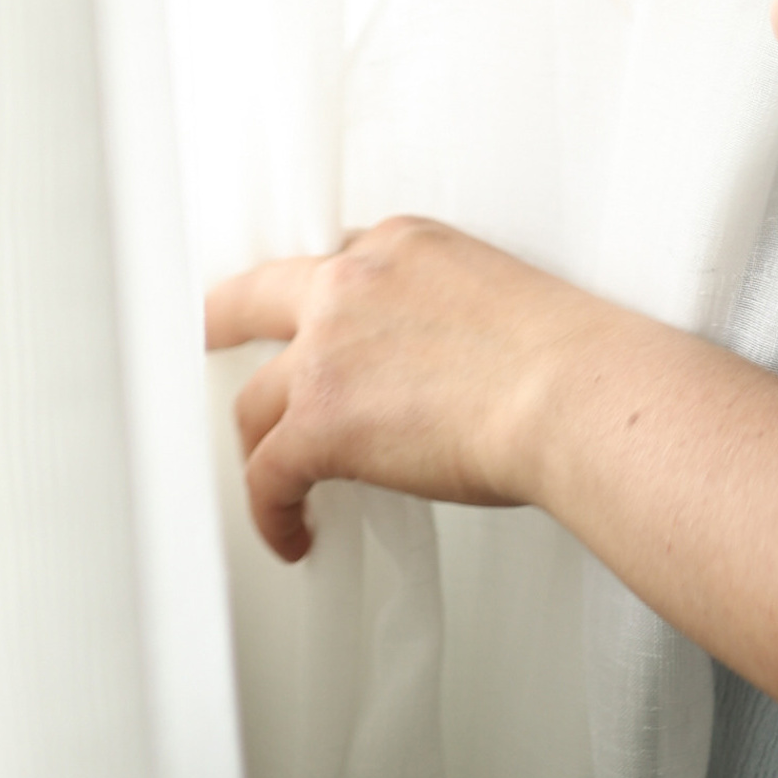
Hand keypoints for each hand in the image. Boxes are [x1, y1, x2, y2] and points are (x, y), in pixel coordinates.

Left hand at [205, 217, 591, 563]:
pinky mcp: (318, 421)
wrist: (573, 393)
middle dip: (222, 323)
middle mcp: (354, 283)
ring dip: (260, 445)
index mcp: (403, 245)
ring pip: (254, 402)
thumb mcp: (496, 293)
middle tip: (205, 338)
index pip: (339, 267)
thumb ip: (439, 312)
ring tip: (270, 477)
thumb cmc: (563, 356)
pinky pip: (266, 475)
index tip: (320, 323)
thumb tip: (430, 368)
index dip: (323, 305)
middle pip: (254, 300)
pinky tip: (293, 532)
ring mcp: (327, 350)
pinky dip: (272, 512)